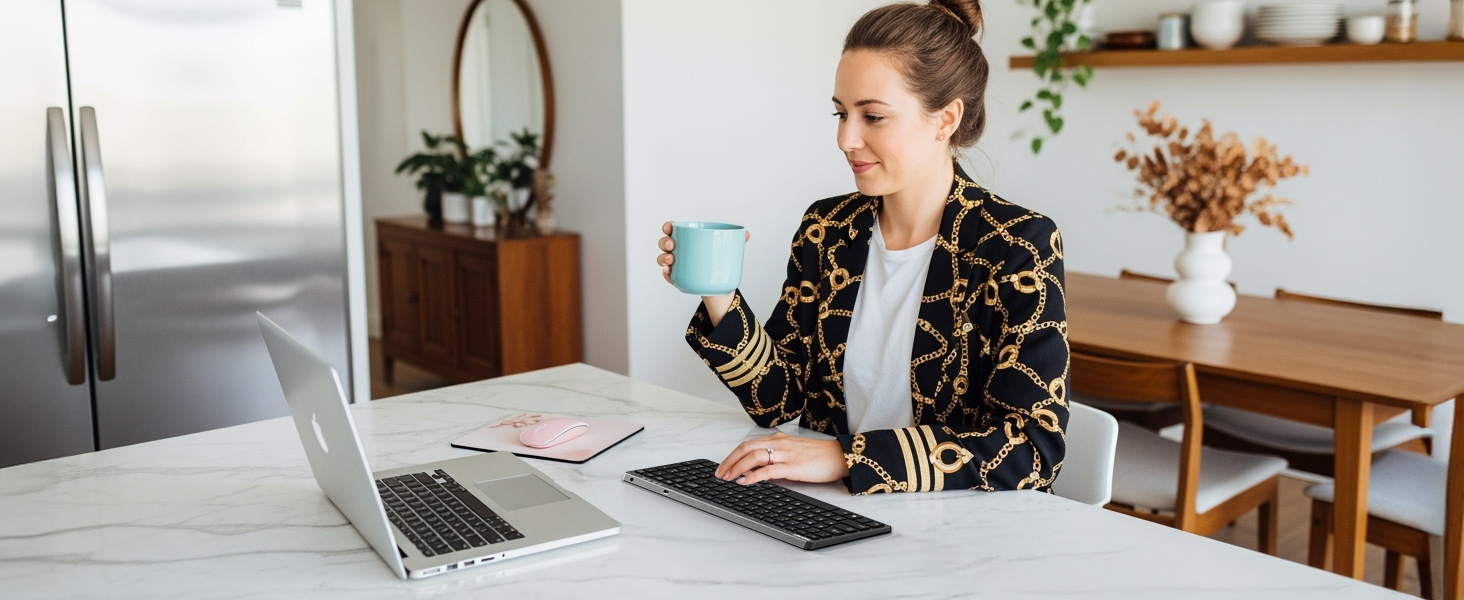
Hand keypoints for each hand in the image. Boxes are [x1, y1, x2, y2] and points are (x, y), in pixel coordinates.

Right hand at [657, 221, 750, 326]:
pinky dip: (666, 274)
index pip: (673, 229)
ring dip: (664, 258)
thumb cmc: (718, 262)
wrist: (719, 286)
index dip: (668, 226)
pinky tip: (669, 272)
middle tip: (673, 245)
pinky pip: (668, 276)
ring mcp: (676, 265)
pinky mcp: (677, 279)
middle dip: (665, 242)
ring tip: (672, 259)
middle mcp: (679, 251)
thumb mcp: (726, 250)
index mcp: (688, 240)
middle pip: (665, 243)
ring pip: (663, 259)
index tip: (670, 227)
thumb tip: (747, 234)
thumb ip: (736, 241)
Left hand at [714, 432, 849, 485]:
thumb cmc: (819, 455)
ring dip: (737, 468)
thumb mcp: (794, 451)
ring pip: (753, 457)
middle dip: (729, 461)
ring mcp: (785, 454)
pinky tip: (745, 482)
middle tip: (720, 473)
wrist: (839, 456)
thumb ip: (777, 456)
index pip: (749, 444)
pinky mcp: (792, 467)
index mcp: (778, 439)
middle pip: (746, 448)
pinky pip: (768, 470)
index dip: (733, 455)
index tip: (724, 466)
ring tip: (728, 478)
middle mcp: (779, 443)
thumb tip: (758, 468)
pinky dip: (753, 476)